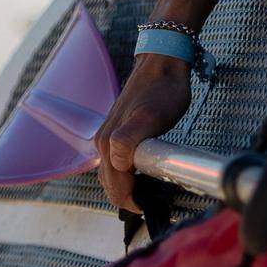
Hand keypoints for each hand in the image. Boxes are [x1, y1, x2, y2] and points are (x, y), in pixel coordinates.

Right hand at [95, 54, 191, 212]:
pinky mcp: (116, 132)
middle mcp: (103, 143)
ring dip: (127, 188)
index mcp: (108, 143)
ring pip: (113, 175)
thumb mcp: (151, 116)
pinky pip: (117, 162)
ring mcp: (108, 136)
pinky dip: (127, 175)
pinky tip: (143, 173)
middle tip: (154, 202)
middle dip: (129, 198)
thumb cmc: (162, 89)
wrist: (163, 61)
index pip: (115, 188)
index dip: (134, 201)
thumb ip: (129, 140)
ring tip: (150, 192)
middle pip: (111, 184)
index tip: (154, 205)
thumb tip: (116, 162)